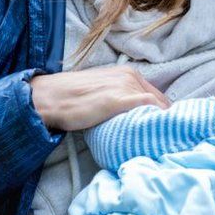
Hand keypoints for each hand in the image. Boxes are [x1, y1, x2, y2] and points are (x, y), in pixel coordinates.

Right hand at [29, 65, 169, 130]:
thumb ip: (122, 98)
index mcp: (129, 73)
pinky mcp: (117, 99)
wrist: (49, 97)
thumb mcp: (103, 91)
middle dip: (165, 121)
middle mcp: (130, 77)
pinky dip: (156, 120)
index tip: (164, 130)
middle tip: (166, 140)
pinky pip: (148, 107)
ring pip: (157, 106)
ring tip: (162, 141)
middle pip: (161, 103)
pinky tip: (156, 134)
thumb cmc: (73, 98)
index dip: (163, 115)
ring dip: (161, 124)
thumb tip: (136, 116)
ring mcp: (125, 87)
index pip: (158, 97)